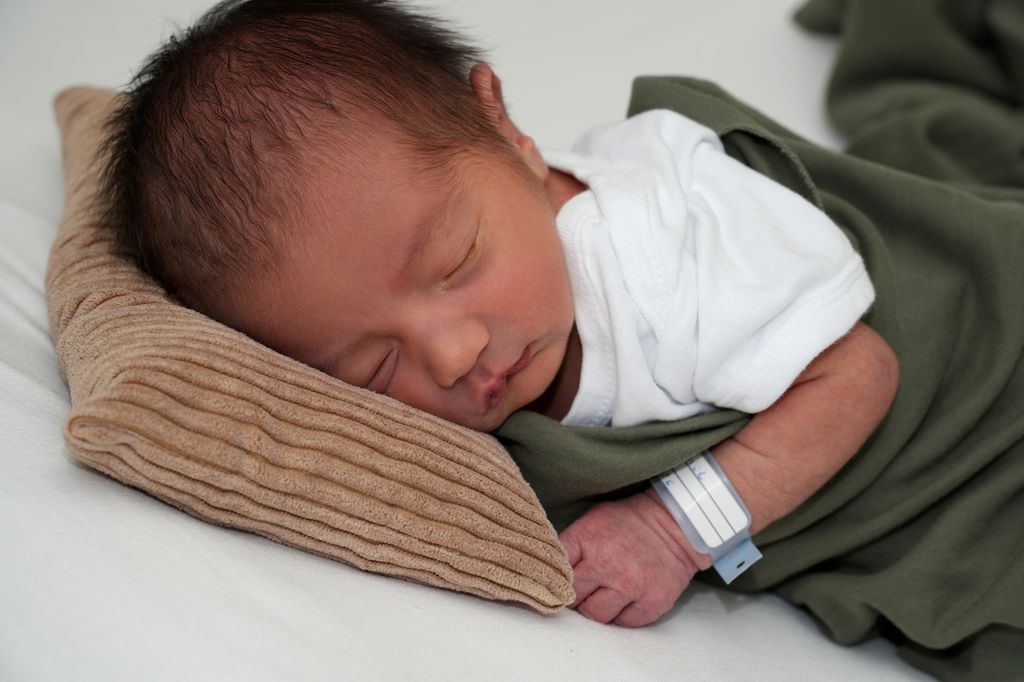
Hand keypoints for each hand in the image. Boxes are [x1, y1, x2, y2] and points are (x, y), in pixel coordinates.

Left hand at [558, 487, 710, 626]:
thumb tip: (548, 573)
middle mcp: (607, 564)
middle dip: (574, 596)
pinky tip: (627, 598)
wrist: (676, 524)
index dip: (553, 580)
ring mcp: (630, 584)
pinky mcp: (652, 601)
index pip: (556, 570)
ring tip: (605, 594)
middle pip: (573, 598)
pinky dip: (623, 615)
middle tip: (583, 591)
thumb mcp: (592, 521)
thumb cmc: (628, 522)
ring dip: (597, 609)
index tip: (555, 584)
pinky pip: (624, 623)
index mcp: (587, 539)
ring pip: (596, 616)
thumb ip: (570, 546)